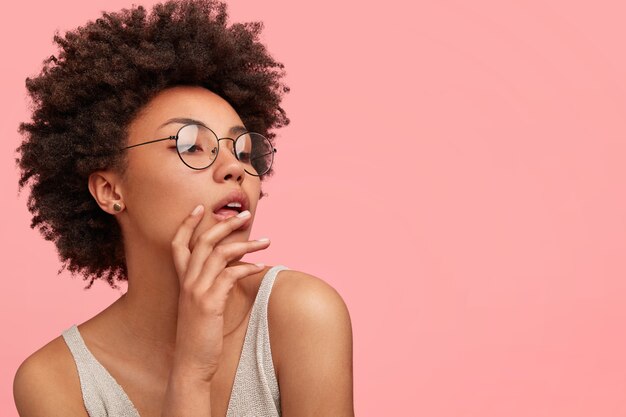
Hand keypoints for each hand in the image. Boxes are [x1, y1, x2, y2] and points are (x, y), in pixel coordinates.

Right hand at [169, 204, 270, 381]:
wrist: (191, 364)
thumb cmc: (199, 335)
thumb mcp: (199, 305)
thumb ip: (208, 285)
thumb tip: (229, 268)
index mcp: (182, 280)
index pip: (178, 244)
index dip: (187, 224)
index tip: (200, 207)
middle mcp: (187, 282)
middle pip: (203, 241)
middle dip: (225, 225)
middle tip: (246, 214)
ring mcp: (196, 292)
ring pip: (220, 255)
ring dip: (246, 244)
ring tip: (266, 241)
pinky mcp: (209, 303)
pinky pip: (230, 276)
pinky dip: (247, 268)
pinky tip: (261, 267)